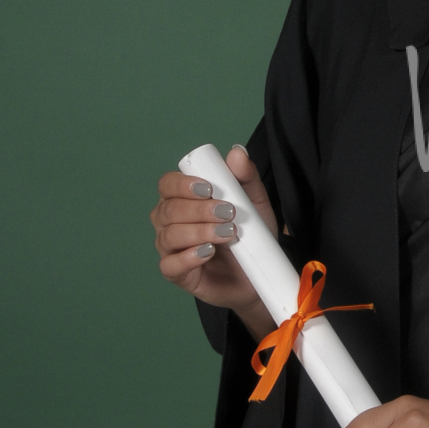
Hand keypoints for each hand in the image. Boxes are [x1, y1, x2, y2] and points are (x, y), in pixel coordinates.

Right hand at [150, 144, 275, 336]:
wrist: (261, 274)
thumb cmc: (251, 236)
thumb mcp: (255, 202)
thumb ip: (246, 177)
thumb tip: (236, 152)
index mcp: (182, 200)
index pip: (167, 184)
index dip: (182, 184)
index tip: (208, 188)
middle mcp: (169, 223)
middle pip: (168, 210)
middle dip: (199, 210)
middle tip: (228, 213)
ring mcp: (171, 249)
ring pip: (169, 235)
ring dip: (199, 232)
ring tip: (228, 234)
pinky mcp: (177, 274)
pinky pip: (169, 265)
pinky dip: (188, 257)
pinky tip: (208, 252)